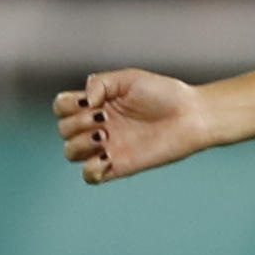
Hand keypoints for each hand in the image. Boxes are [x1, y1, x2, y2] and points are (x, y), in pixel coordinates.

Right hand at [52, 69, 212, 183]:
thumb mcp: (130, 78)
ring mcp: (108, 147)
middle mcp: (99, 125)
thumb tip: (85, 101)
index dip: (67, 105)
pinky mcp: (120, 166)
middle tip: (104, 118)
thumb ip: (101, 82)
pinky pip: (90, 176)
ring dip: (80, 144)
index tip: (91, 101)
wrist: (192, 115)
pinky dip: (91, 168)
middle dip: (76, 123)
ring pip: (71, 153)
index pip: (62, 107)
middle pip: (63, 129)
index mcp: (98, 104)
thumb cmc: (165, 94)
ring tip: (106, 135)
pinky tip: (109, 156)